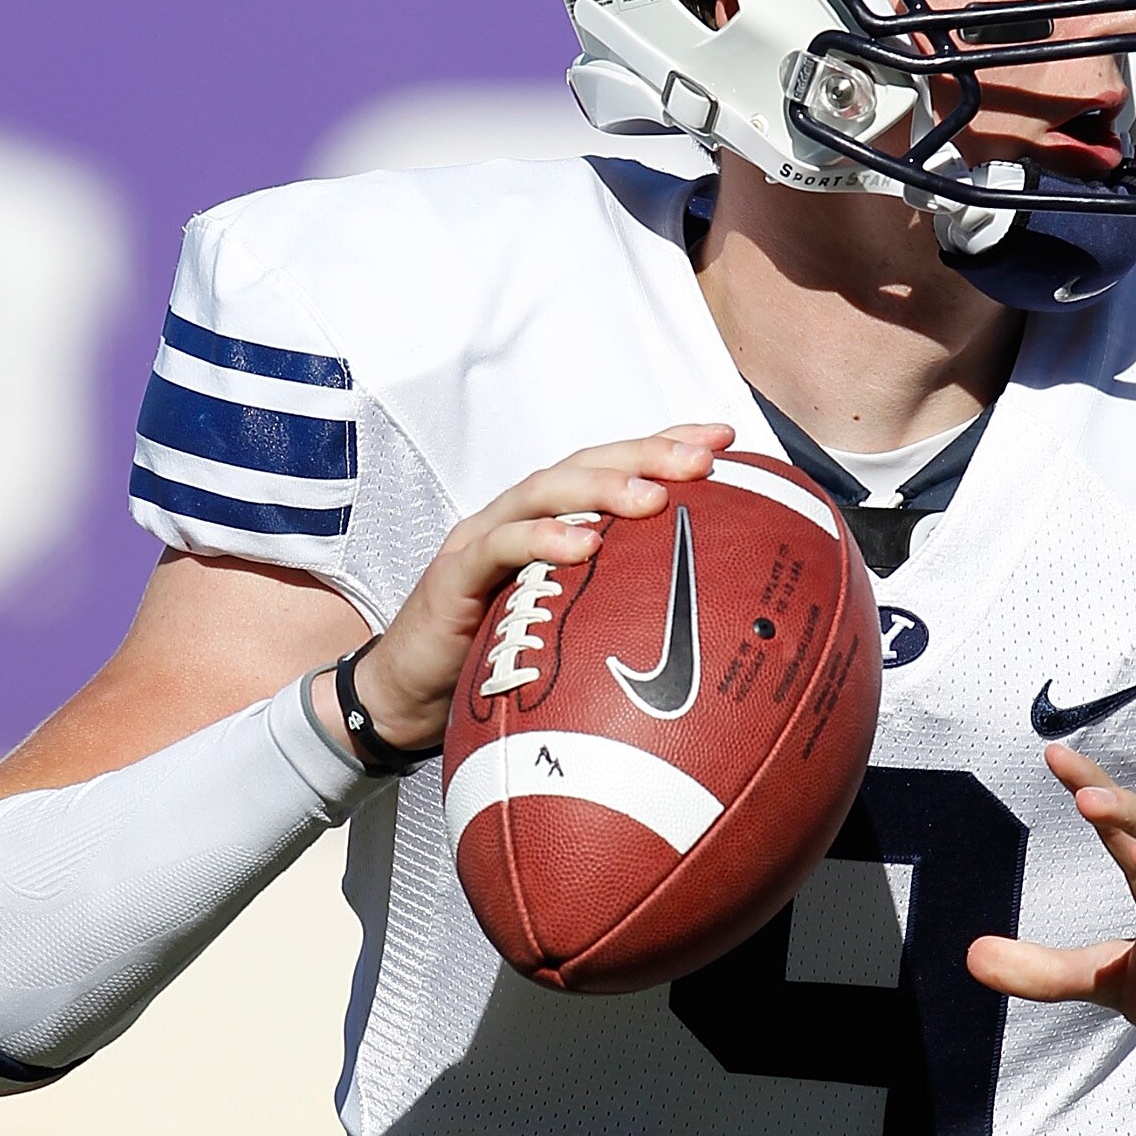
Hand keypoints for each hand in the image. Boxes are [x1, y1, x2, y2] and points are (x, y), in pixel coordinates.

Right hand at [333, 426, 734, 757]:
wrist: (409, 698)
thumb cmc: (493, 657)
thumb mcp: (567, 626)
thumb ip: (615, 605)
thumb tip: (702, 618)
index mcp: (549, 520)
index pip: (611, 465)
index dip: (664, 443)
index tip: (726, 437)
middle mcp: (516, 516)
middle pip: (584, 464)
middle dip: (647, 453)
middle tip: (703, 458)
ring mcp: (481, 540)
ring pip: (543, 492)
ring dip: (602, 488)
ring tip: (653, 497)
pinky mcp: (453, 577)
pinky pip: (499, 549)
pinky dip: (541, 540)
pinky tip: (583, 545)